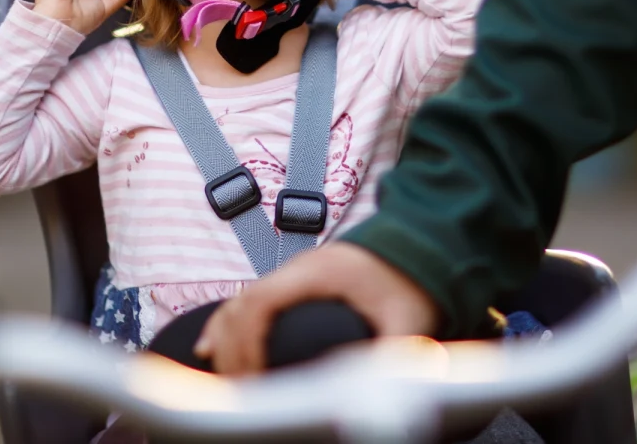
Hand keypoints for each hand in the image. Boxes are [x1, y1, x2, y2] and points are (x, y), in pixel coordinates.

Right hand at [194, 242, 438, 373]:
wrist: (424, 245)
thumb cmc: (415, 283)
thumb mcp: (410, 320)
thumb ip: (393, 351)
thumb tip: (377, 389)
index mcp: (320, 272)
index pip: (262, 303)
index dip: (245, 344)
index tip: (251, 381)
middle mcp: (300, 267)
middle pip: (243, 303)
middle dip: (230, 350)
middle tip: (235, 391)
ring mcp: (296, 271)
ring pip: (240, 300)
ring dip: (222, 337)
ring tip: (219, 376)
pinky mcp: (298, 280)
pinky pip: (250, 299)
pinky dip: (228, 324)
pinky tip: (212, 348)